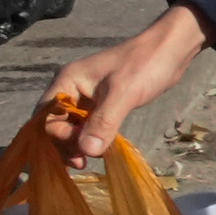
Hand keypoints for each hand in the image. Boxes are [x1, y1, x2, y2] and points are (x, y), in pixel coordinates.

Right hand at [40, 6, 215, 168]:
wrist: (169, 50)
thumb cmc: (144, 65)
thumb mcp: (123, 94)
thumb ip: (104, 122)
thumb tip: (87, 151)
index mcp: (67, 81)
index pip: (46, 115)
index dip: (57, 136)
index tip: (80, 150)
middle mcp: (71, 89)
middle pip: (55, 123)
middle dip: (65, 144)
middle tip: (82, 163)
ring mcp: (86, 97)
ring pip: (71, 126)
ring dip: (77, 144)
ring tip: (88, 161)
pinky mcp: (101, 103)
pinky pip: (87, 125)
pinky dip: (90, 139)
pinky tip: (100, 151)